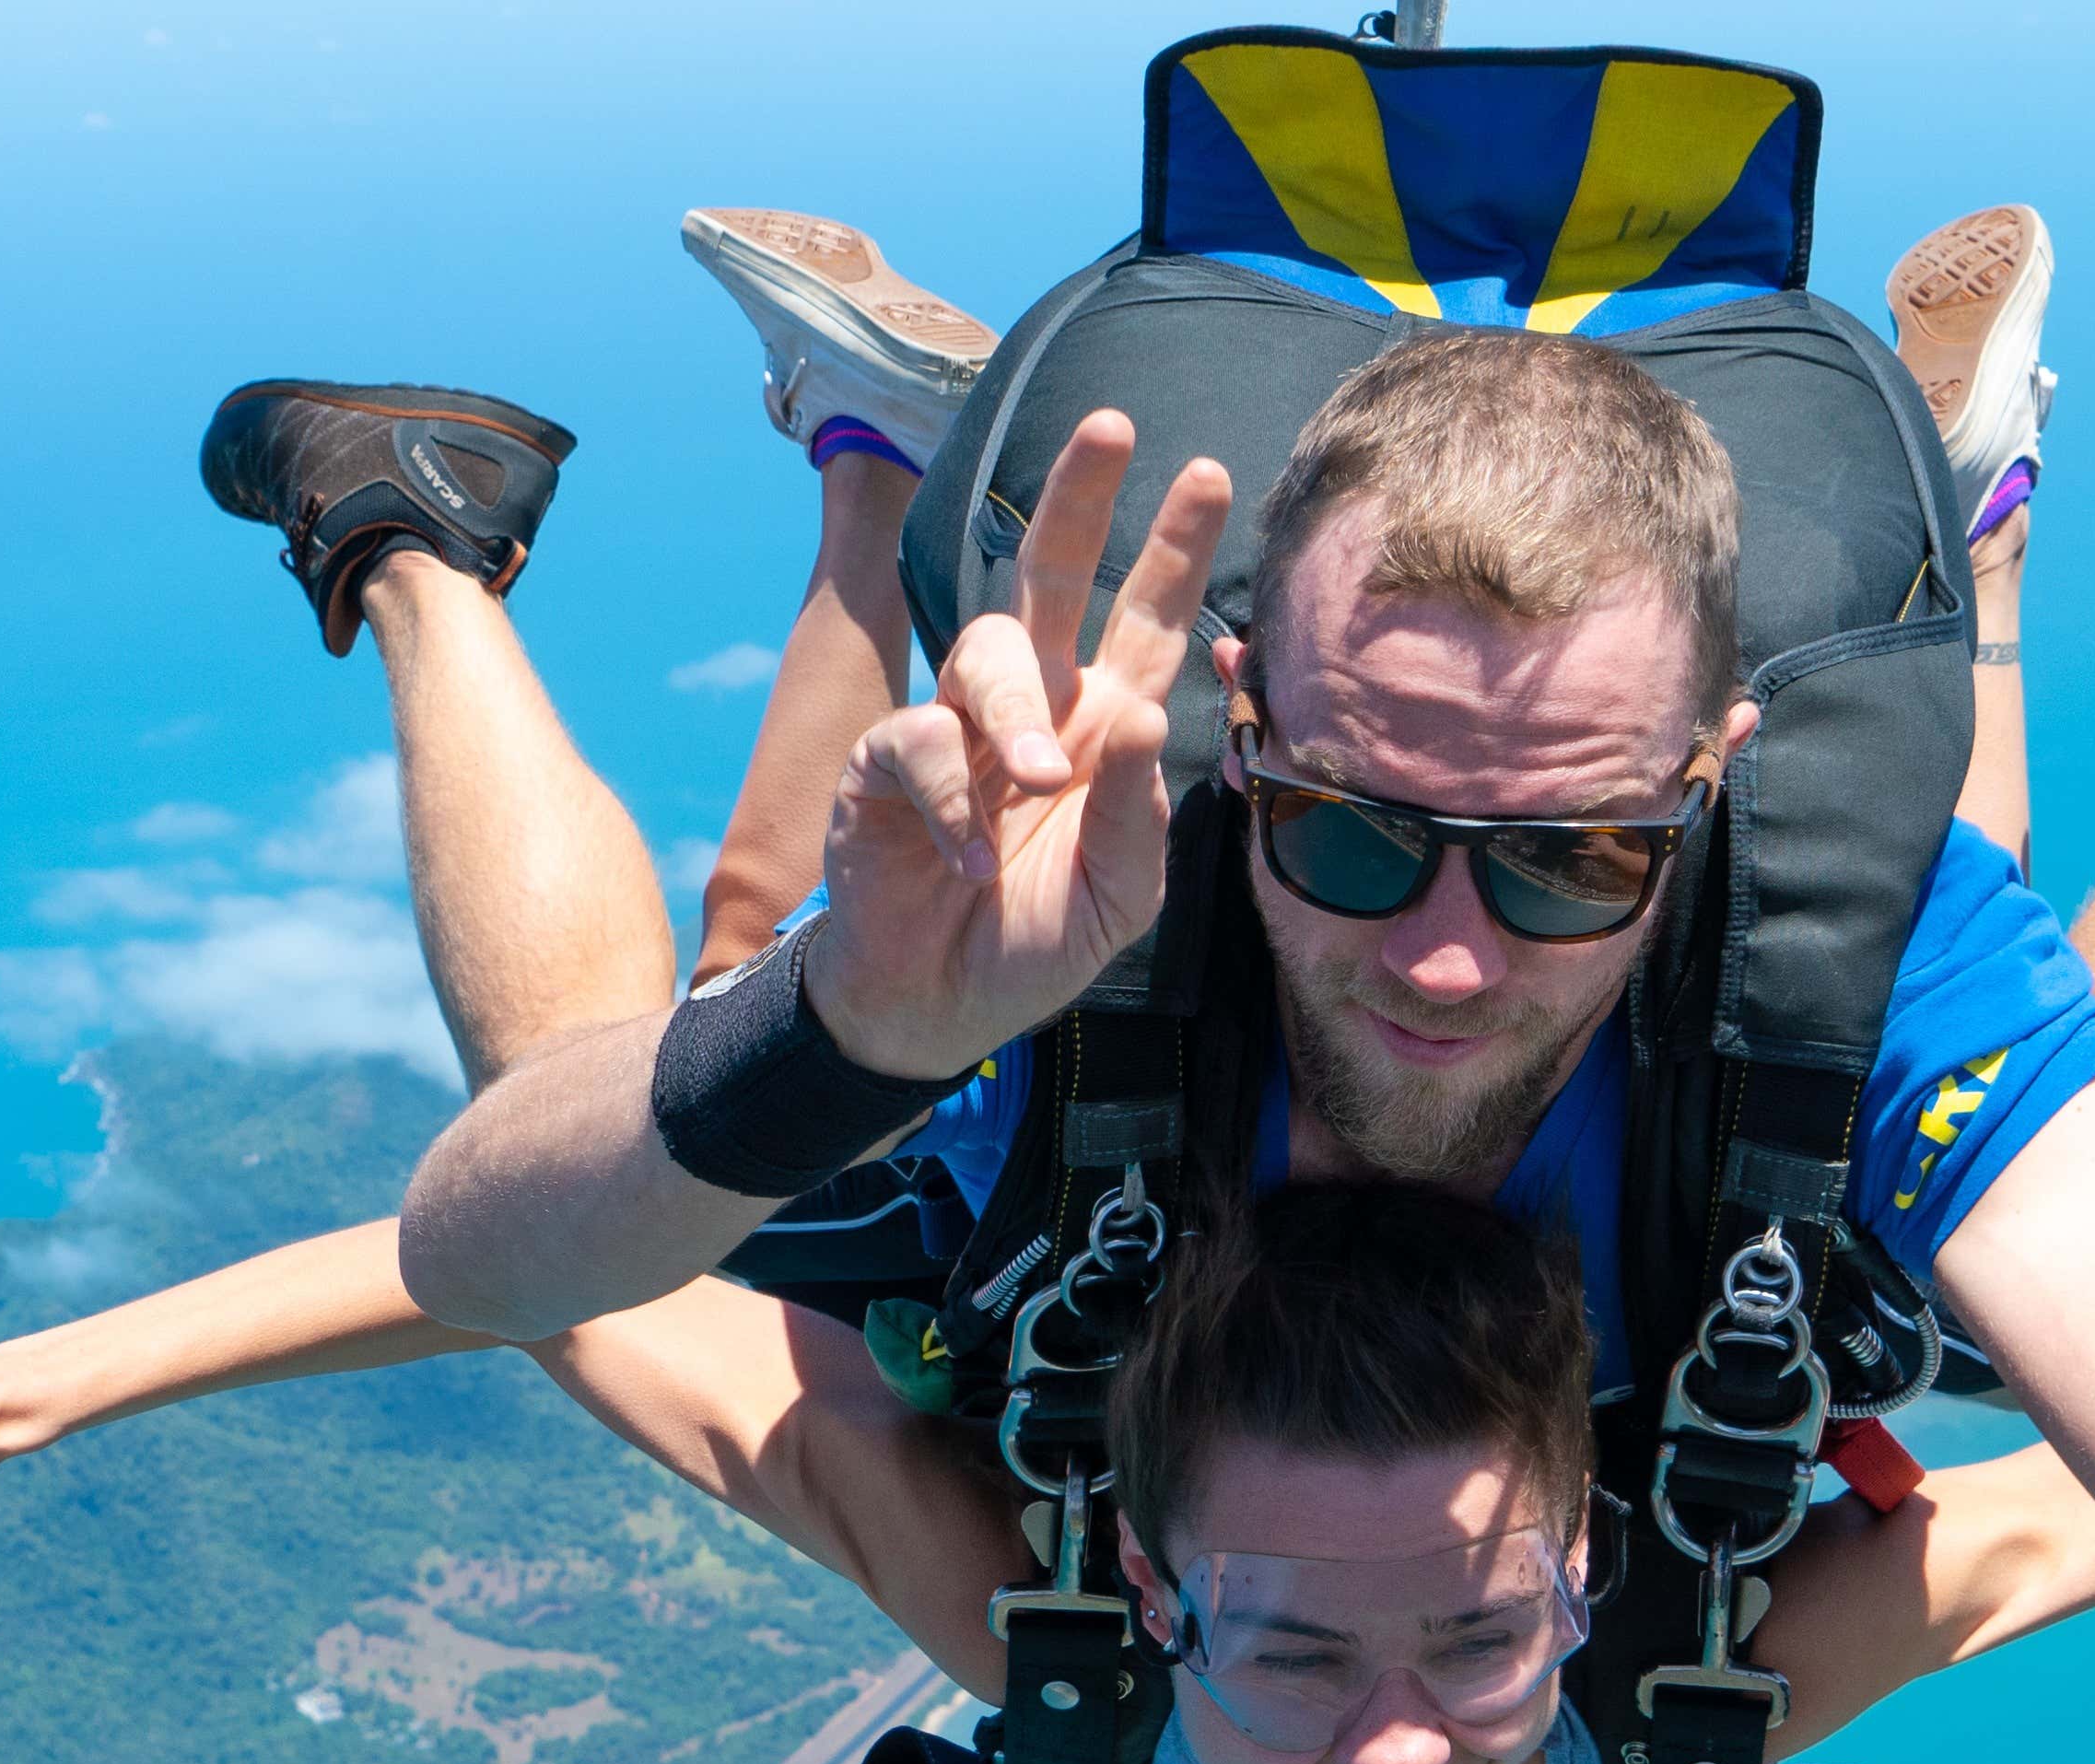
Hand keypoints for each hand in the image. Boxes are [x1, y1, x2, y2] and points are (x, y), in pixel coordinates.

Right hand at [805, 410, 1234, 1079]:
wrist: (936, 1007)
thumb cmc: (1035, 941)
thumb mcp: (1117, 899)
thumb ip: (1137, 819)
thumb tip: (1145, 717)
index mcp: (1100, 726)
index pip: (1144, 621)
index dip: (1173, 549)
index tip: (1209, 473)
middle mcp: (1032, 707)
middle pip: (1051, 575)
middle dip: (1081, 497)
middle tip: (1114, 424)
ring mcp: (955, 728)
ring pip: (986, 653)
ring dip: (1014, 714)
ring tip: (1035, 785)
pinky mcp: (885, 763)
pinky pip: (919, 745)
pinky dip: (951, 805)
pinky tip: (969, 863)